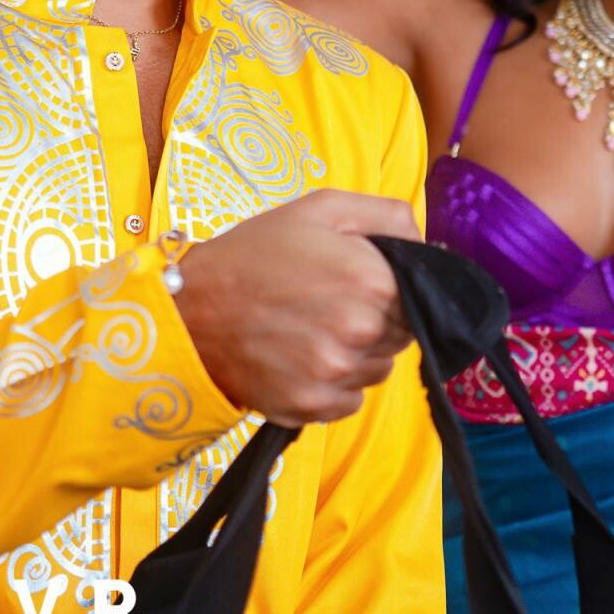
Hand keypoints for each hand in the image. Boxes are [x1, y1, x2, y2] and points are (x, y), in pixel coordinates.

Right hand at [171, 189, 422, 426]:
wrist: (187, 309)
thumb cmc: (257, 253)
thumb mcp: (323, 208)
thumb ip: (388, 216)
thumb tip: (425, 243)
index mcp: (372, 280)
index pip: (419, 297)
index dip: (390, 290)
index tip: (359, 283)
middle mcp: (360, 330)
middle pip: (402, 336)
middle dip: (376, 321)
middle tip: (330, 305)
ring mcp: (336, 373)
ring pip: (378, 370)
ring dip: (357, 355)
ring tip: (312, 330)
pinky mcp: (312, 405)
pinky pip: (349, 401)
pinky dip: (334, 386)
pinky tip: (301, 359)